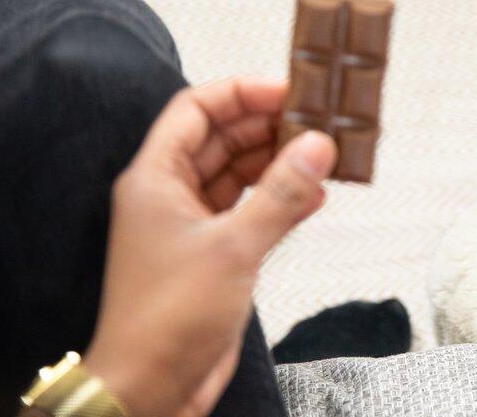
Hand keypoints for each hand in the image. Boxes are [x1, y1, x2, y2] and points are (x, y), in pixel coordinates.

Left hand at [83, 78, 336, 416]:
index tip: (287, 90)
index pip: (197, 109)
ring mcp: (193, 224)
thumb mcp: (233, 246)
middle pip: (223, 137)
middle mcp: (172, 194)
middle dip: (268, 125)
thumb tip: (318, 147)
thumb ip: (280, 194)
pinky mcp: (215, 253)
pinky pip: (252, 210)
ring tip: (324, 154)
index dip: (240, 92)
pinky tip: (316, 196)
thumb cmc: (167, 319)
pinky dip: (282, 200)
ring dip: (279, 163)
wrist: (152, 387)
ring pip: (240, 173)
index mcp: (156, 177)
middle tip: (317, 120)